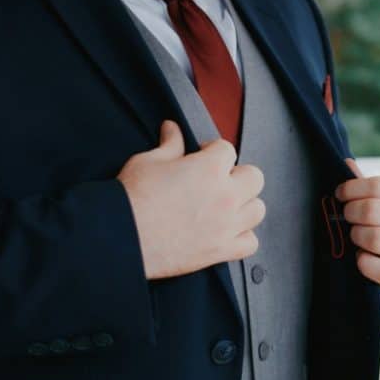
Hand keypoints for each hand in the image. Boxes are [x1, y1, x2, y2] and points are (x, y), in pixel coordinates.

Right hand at [118, 120, 265, 279]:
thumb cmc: (132, 197)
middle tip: (217, 180)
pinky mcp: (220, 251)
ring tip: (225, 205)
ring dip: (244, 204)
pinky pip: (250, 243)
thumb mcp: (148, 161)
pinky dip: (242, 237)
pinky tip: (227, 231)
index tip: (200, 156)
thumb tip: (172, 129)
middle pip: (254, 177)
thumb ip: (169, 144)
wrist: (122, 236)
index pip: (227, 149)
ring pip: (257, 209)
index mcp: (209, 168)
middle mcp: (225, 195)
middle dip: (237, 174)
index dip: (212, 150)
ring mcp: (226, 225)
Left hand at [335, 158, 379, 289]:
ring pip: (374, 238)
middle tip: (346, 215)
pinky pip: (377, 268)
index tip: (340, 194)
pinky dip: (363, 262)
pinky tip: (362, 256)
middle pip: (372, 210)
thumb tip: (346, 163)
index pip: (378, 186)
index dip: (352, 188)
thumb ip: (370, 185)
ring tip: (356, 235)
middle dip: (350, 212)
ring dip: (356, 235)